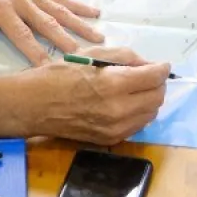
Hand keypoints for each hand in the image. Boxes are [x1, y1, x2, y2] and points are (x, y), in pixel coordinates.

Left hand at [0, 0, 103, 63]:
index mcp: (1, 9)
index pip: (22, 35)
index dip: (36, 52)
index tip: (49, 69)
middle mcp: (21, 0)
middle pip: (47, 23)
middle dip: (65, 40)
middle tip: (82, 56)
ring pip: (60, 10)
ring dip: (80, 24)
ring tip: (99, 36)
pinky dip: (78, 6)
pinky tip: (94, 13)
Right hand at [18, 46, 168, 144]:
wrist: (34, 106)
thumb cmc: (59, 75)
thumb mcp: (92, 56)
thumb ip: (124, 58)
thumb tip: (147, 64)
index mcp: (113, 84)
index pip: (154, 78)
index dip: (161, 69)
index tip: (162, 65)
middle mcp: (118, 110)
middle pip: (157, 98)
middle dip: (157, 84)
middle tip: (148, 76)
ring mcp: (115, 129)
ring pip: (150, 114)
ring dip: (149, 100)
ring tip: (136, 90)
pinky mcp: (110, 140)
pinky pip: (137, 127)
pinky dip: (138, 114)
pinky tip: (126, 104)